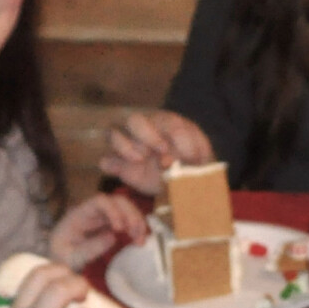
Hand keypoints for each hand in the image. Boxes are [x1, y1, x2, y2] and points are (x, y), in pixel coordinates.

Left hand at [49, 191, 149, 269]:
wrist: (60, 266)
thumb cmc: (62, 260)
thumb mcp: (70, 259)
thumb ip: (88, 250)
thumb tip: (113, 237)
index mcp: (79, 215)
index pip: (100, 201)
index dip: (113, 211)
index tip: (120, 230)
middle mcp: (93, 213)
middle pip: (118, 201)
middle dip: (131, 215)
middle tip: (137, 236)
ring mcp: (103, 218)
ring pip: (126, 209)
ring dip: (137, 222)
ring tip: (140, 241)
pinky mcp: (111, 227)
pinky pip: (128, 221)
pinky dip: (137, 229)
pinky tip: (140, 241)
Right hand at [98, 111, 213, 196]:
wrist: (186, 188)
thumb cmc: (196, 166)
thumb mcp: (202, 158)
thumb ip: (192, 150)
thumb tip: (168, 154)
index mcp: (167, 123)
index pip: (163, 120)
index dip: (170, 136)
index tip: (177, 154)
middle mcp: (145, 130)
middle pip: (133, 120)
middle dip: (147, 136)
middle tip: (162, 155)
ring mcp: (130, 146)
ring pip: (113, 132)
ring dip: (125, 146)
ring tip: (141, 159)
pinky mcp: (121, 166)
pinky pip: (106, 160)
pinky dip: (111, 164)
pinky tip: (122, 171)